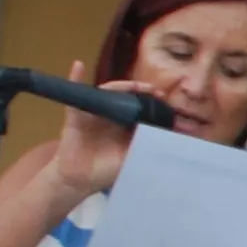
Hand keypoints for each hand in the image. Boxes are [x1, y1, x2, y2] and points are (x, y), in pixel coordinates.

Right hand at [47, 59, 161, 197]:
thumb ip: (147, 146)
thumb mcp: (131, 158)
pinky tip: (79, 66)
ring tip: (134, 85)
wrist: (78, 180)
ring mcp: (93, 114)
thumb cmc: (106, 171)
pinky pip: (75, 97)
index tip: (165, 100)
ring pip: (106, 94)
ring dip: (120, 87)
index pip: (139, 108)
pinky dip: (75, 79)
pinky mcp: (76, 116)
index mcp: (124, 126)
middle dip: (139, 91)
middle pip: (125, 97)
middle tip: (155, 91)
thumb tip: (172, 139)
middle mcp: (110, 116)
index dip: (152, 102)